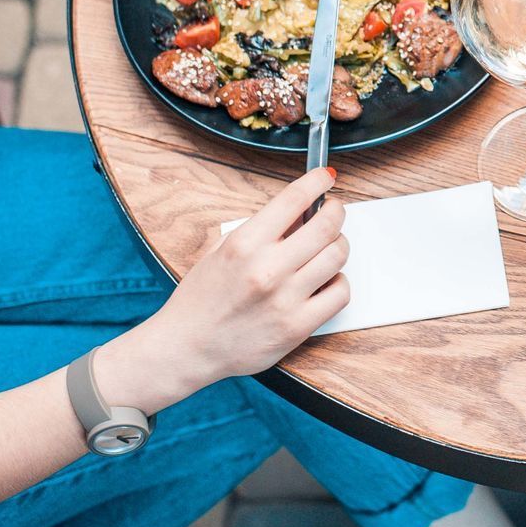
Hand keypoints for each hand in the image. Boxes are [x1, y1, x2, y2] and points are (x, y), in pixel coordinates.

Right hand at [93, 168, 348, 414]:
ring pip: (337, 256)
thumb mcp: (222, 249)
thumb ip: (262, 229)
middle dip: (336, 211)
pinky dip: (339, 282)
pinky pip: (340, 293)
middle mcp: (267, 269)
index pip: (295, 198)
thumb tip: (302, 211)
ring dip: (338, 245)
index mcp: (245, 244)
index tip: (325, 178)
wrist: (185, 349)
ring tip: (327, 247)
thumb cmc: (202, 299)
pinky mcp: (297, 327)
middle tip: (333, 212)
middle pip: (327, 225)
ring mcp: (284, 300)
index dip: (317, 181)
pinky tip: (325, 281)